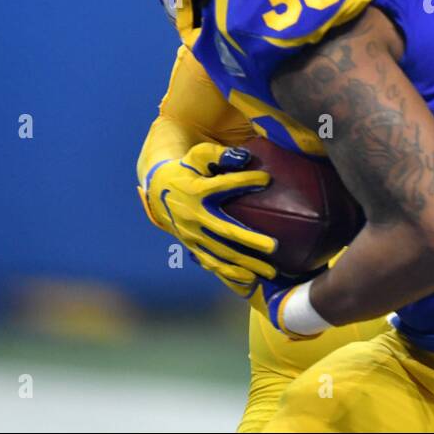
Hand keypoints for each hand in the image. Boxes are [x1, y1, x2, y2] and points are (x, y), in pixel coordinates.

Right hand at [139, 142, 278, 296]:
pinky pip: (212, 263)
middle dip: (250, 240)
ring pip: (221, 253)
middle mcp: (193, 216)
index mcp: (195, 191)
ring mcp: (192, 235)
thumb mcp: (197, 155)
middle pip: (224, 231)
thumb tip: (244, 156)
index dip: (244, 181)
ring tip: (271, 271)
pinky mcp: (192, 246)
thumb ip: (218, 154)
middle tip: (274, 247)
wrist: (159, 191)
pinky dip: (230, 273)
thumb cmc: (187, 170)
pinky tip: (251, 279)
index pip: (222, 186)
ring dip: (246, 263)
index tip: (266, 179)